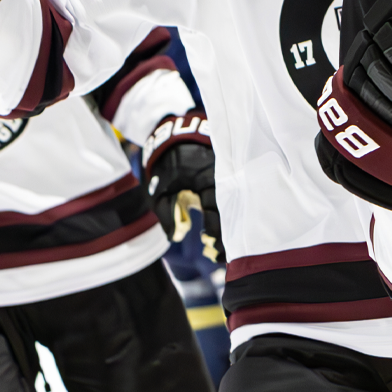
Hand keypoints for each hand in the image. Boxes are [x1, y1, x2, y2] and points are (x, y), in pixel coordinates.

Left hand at [143, 111, 222, 261]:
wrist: (173, 135)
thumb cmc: (165, 164)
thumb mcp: (159, 190)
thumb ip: (167, 214)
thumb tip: (176, 237)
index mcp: (206, 180)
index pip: (217, 211)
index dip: (215, 232)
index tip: (210, 247)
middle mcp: (222, 178)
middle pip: (230, 211)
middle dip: (226, 235)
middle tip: (220, 255)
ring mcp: (227, 175)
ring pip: (233, 204)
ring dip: (228, 225)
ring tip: (221, 247)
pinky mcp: (226, 175)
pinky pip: (231, 196)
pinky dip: (227, 213)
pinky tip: (221, 228)